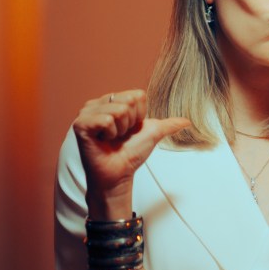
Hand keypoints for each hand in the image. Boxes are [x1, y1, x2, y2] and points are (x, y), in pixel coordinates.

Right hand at [73, 89, 190, 218]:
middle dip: (130, 123)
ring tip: (111, 139)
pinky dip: (110, 133)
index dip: (140, 115)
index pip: (138, 95)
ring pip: (119, 111)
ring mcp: (87, 113)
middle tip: (120, 136)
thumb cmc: (131, 153)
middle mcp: (98, 103)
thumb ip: (168, 125)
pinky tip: (103, 140)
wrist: (119, 174)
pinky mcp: (80, 124)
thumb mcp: (153, 134)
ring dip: (120, 130)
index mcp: (113, 101)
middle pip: (129, 101)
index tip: (130, 130)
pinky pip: (106, 120)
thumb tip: (188, 122)